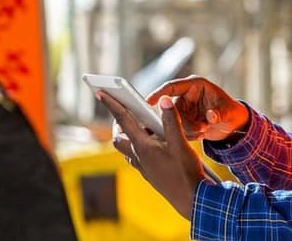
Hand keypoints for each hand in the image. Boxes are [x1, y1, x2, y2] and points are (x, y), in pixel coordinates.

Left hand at [98, 91, 204, 218]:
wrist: (192, 200)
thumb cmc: (186, 173)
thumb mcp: (181, 143)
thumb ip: (171, 120)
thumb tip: (164, 100)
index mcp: (143, 147)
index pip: (124, 120)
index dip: (112, 104)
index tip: (100, 93)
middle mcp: (139, 157)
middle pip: (120, 137)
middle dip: (119, 122)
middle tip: (128, 110)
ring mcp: (143, 167)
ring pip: (128, 148)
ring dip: (131, 134)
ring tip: (147, 125)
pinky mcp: (150, 173)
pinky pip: (137, 157)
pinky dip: (141, 146)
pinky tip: (156, 144)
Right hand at [147, 75, 248, 141]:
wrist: (233, 125)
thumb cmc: (232, 112)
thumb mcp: (229, 113)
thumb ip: (219, 114)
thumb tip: (211, 116)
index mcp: (195, 85)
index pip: (172, 86)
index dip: (159, 93)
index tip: (148, 102)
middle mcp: (186, 95)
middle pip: (171, 108)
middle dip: (181, 121)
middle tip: (199, 129)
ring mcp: (183, 108)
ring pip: (174, 121)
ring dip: (187, 129)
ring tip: (203, 130)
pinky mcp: (183, 120)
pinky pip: (177, 129)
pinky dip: (188, 134)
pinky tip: (201, 134)